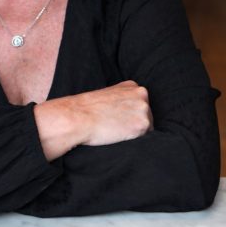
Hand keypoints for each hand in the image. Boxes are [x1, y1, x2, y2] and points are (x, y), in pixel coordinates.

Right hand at [34, 81, 152, 159]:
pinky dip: (133, 141)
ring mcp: (143, 109)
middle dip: (134, 123)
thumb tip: (128, 113)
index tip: (116, 119)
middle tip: (114, 126)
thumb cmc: (87, 109)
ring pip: (146, 128)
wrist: (78, 117)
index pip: (140, 105)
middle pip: (147, 116)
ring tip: (115, 130)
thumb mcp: (107, 96)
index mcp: (132, 86)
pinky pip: (144, 138)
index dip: (129, 116)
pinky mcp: (142, 124)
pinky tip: (119, 136)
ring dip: (134, 133)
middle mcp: (141, 94)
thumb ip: (122, 100)